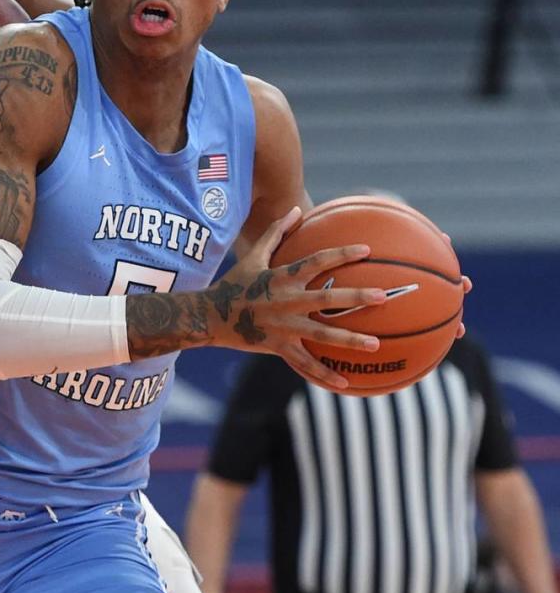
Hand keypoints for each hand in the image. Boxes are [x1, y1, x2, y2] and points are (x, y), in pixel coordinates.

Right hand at [211, 207, 384, 389]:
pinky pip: (304, 363)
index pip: (317, 261)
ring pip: (321, 335)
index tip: (366, 250)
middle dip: (355, 297)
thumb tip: (296, 208)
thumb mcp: (253, 255)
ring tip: (375, 344)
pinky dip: (323, 374)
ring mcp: (283, 326)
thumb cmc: (235, 283)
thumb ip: (276, 232)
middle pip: (326, 299)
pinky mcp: (277, 346)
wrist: (210, 316)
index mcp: (282, 277)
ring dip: (349, 340)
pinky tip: (345, 383)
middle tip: (383, 297)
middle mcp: (286, 301)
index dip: (341, 254)